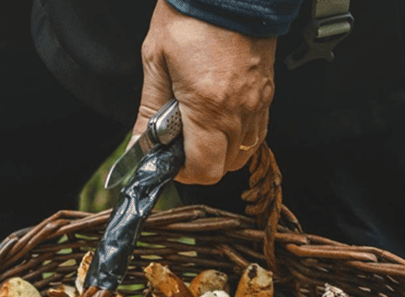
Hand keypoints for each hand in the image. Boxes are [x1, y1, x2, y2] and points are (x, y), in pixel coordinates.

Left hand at [134, 1, 276, 185]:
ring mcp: (258, 102)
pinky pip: (257, 131)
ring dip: (219, 151)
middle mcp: (239, 111)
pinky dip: (238, 135)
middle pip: (224, 168)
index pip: (203, 170)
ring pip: (243, 153)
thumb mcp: (156, 60)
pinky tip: (219, 116)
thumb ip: (148, 110)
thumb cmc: (191, 13)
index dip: (181, 173)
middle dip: (198, 163)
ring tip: (198, 127)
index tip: (166, 158)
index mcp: (209, 107)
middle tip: (178, 141)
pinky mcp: (268, 91)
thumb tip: (137, 146)